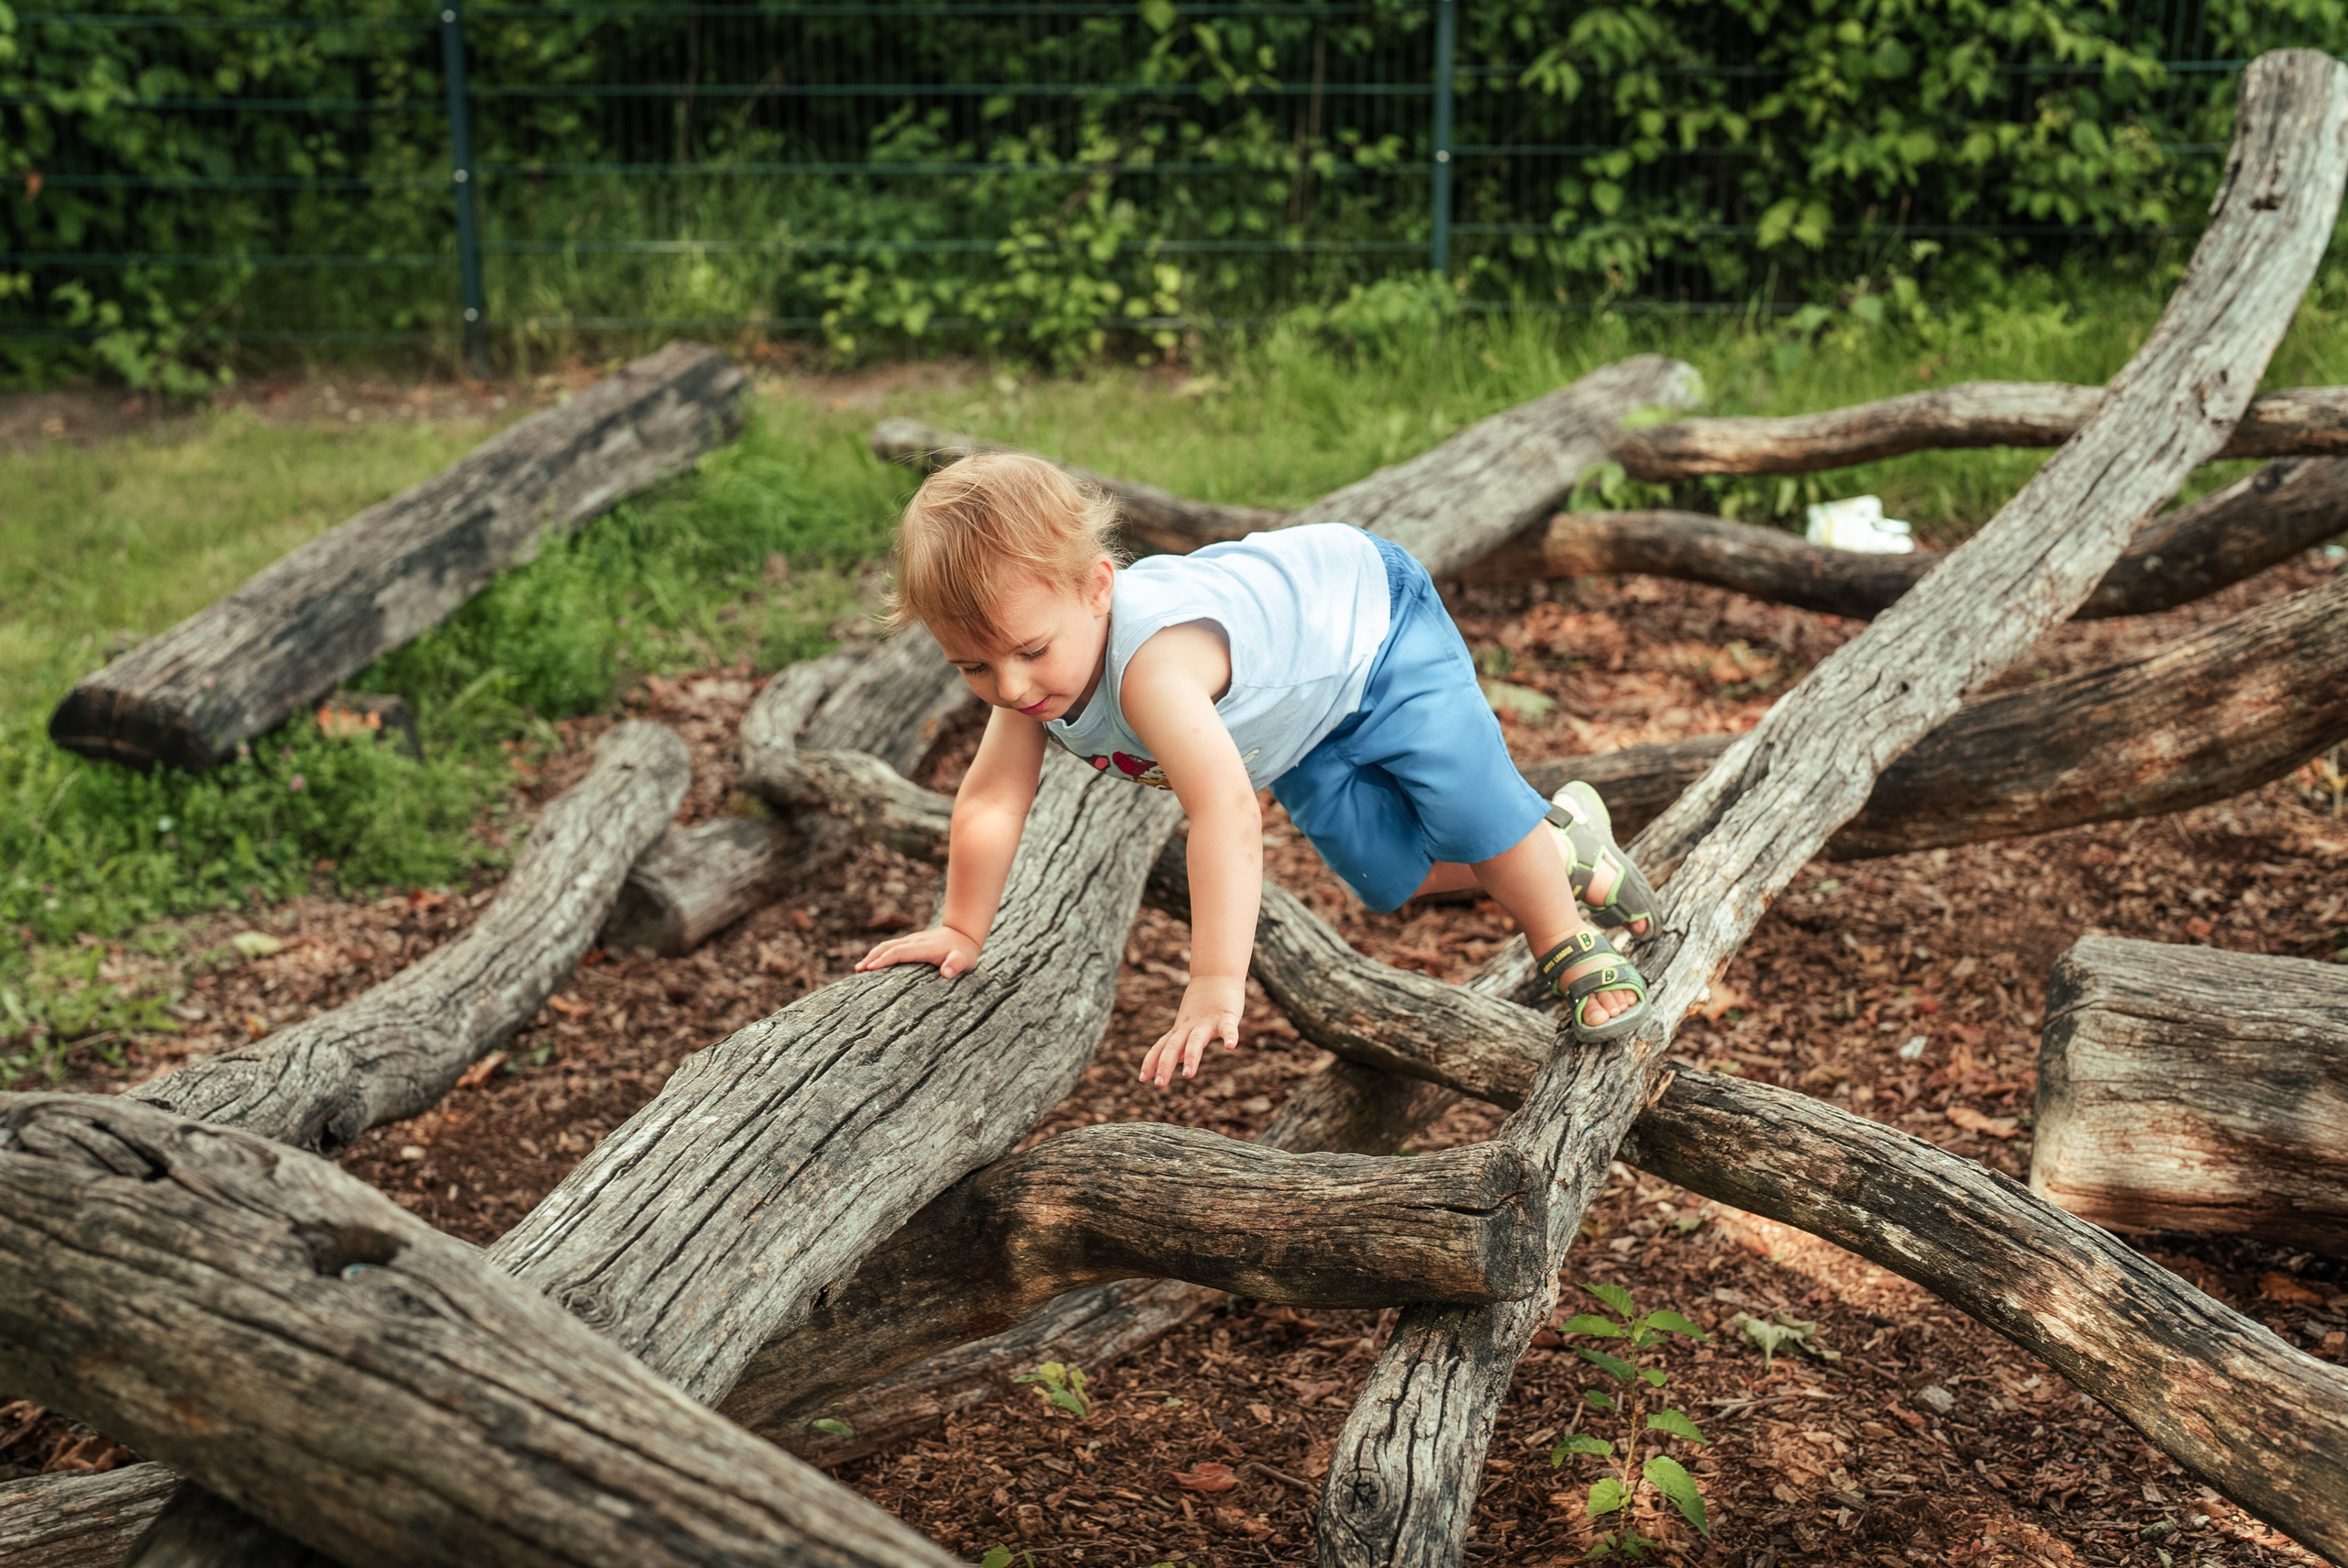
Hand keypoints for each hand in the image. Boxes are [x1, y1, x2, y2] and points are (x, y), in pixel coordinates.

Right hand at [856, 925, 981, 978]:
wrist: (964, 934)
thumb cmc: (963, 952)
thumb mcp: (964, 959)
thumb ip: (956, 965)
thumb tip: (946, 972)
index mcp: (924, 947)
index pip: (900, 952)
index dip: (885, 959)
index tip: (871, 968)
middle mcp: (914, 941)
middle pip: (888, 946)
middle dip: (872, 957)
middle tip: (858, 971)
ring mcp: (911, 941)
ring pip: (887, 945)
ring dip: (872, 955)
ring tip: (859, 969)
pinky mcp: (910, 943)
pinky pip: (890, 947)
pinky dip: (878, 953)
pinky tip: (872, 964)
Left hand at [1139, 974, 1245, 1087]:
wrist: (1216, 974)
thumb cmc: (1203, 1004)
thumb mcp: (1190, 1024)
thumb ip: (1184, 1041)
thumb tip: (1177, 1060)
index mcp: (1181, 1030)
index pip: (1161, 1047)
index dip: (1151, 1062)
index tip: (1142, 1079)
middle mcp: (1190, 1027)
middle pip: (1174, 1046)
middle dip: (1165, 1065)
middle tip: (1159, 1084)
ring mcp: (1207, 1022)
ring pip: (1196, 1040)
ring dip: (1191, 1057)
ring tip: (1187, 1075)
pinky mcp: (1226, 1015)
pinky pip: (1228, 1027)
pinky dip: (1230, 1036)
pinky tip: (1231, 1046)